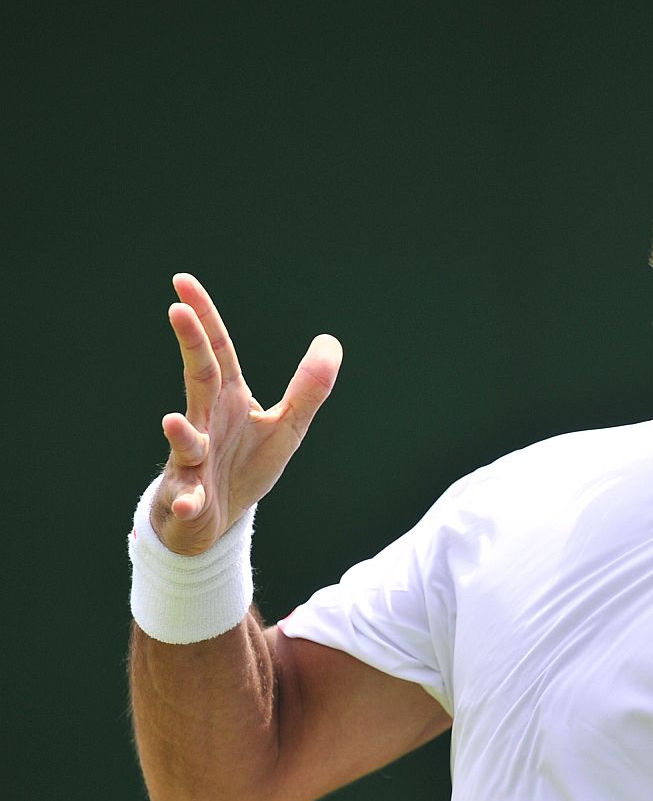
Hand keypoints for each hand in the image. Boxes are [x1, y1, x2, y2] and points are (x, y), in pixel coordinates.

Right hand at [151, 274, 341, 554]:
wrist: (214, 520)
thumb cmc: (245, 464)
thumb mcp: (286, 425)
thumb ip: (308, 388)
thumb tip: (330, 341)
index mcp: (229, 400)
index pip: (217, 352)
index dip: (204, 318)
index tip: (183, 281)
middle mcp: (205, 422)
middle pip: (199, 378)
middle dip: (190, 346)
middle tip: (176, 309)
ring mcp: (193, 460)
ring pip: (185, 443)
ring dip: (180, 433)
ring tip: (174, 421)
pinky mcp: (188, 498)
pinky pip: (186, 498)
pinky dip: (185, 500)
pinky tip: (187, 503)